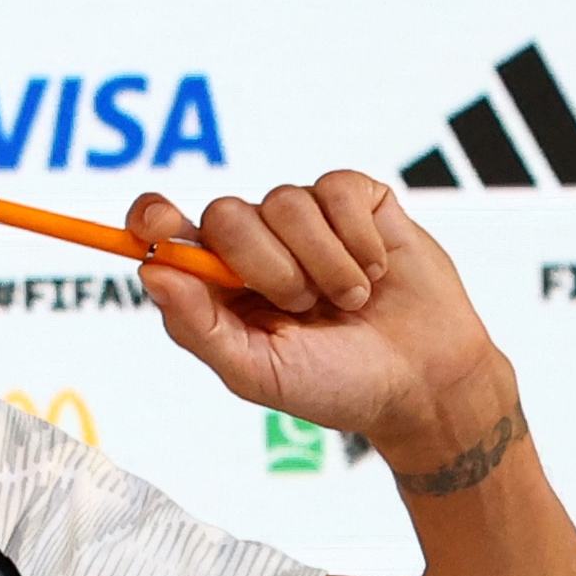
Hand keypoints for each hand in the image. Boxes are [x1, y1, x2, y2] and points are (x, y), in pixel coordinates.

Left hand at [129, 172, 513, 473]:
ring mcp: (307, 219)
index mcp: (219, 284)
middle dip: (265, 266)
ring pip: (286, 202)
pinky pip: (337, 191)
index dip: (152, 218)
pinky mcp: (358, 201)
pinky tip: (377, 271)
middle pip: (225, 213)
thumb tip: (152, 272)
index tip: (156, 225)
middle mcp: (256, 244)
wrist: (423, 382)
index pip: (165, 231)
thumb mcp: (258, 373)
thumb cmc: (336, 384)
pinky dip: (359, 241)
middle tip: (302, 305)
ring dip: (323, 264)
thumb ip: (200, 327)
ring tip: (350, 301)